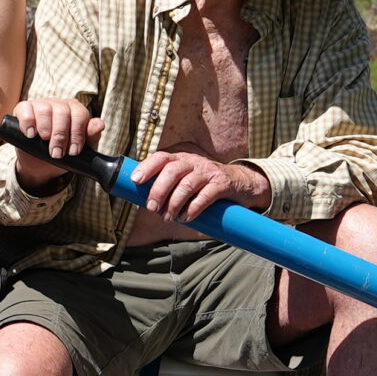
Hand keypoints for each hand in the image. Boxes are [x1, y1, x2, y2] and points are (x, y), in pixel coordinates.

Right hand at [10, 97, 102, 187]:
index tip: (73, 152)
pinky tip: (30, 134)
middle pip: (62, 111)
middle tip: (57, 153)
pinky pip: (25, 109)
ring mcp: (41, 105)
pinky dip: (28, 122)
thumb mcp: (81, 150)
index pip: (80, 115)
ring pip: (44, 109)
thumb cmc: (64, 153)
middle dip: (60, 135)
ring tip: (43, 142)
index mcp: (75, 111)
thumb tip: (99, 124)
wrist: (41, 164)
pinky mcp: (24, 109)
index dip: (77, 134)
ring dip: (45, 129)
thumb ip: (91, 137)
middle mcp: (59, 104)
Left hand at [132, 149, 261, 220]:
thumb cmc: (205, 184)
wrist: (241, 184)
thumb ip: (168, 186)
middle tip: (153, 208)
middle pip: (172, 171)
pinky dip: (193, 208)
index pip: (161, 157)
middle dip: (159, 191)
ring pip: (187, 185)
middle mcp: (194, 162)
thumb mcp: (186, 178)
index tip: (136, 181)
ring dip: (174, 203)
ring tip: (168, 217)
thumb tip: (145, 202)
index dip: (147, 167)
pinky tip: (186, 217)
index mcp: (181, 159)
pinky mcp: (222, 184)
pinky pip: (206, 195)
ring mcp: (209, 172)